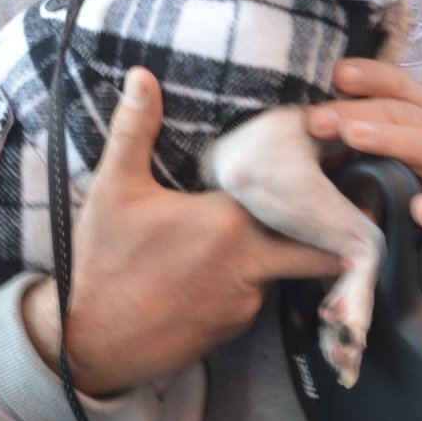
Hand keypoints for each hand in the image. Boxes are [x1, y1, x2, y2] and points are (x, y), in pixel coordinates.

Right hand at [23, 68, 342, 394]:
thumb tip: (141, 76)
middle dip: (324, 229)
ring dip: (278, 250)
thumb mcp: (114, 189)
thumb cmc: (103, 261)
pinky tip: (223, 262)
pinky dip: (251, 279)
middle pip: (314, 249)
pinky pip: (255, 296)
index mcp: (229, 224)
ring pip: (281, 270)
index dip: (322, 187)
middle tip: (330, 203)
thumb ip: (134, 129)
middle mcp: (249, 267)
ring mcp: (243, 304)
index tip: (335, 167)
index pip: (296, 201)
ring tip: (264, 224)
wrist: (86, 345)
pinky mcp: (232, 330)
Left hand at [305, 59, 421, 272]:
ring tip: (355, 138)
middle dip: (356, 112)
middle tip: (316, 119)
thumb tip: (315, 110)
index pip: (396, 83)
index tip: (334, 74)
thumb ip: (378, 117)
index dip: (367, 75)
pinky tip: (420, 212)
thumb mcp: (420, 130)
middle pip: (399, 113)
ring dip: (388, 140)